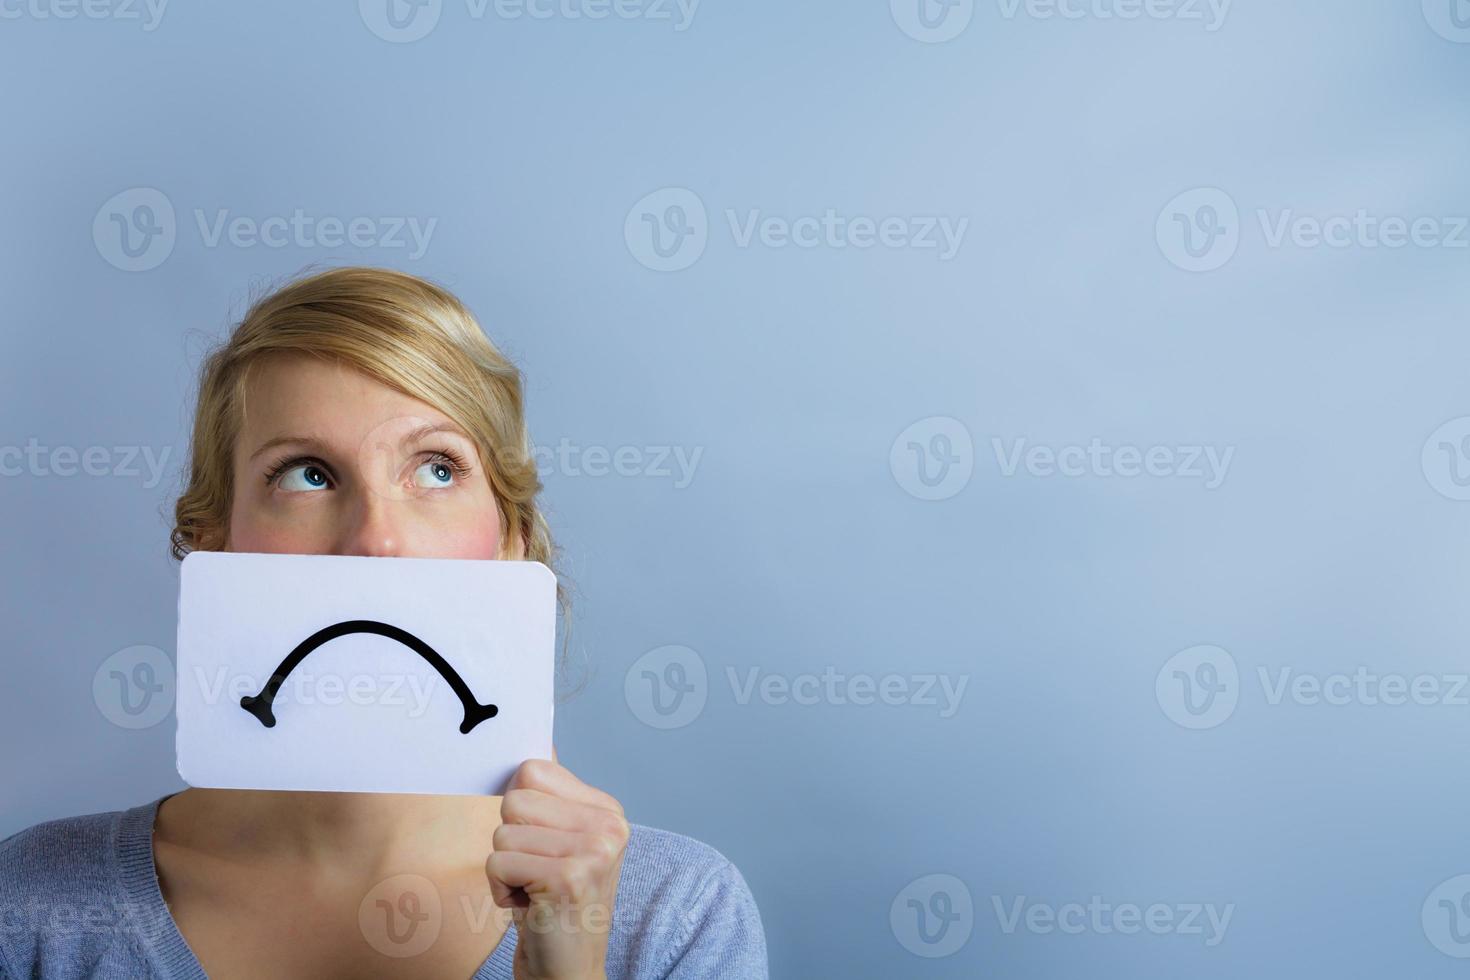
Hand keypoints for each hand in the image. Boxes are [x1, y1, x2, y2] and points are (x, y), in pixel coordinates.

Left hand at [486, 750, 629, 979]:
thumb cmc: (554, 904)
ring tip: (534, 890)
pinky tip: (529, 906)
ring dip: (506, 869)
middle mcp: (608, 826)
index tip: (541, 843)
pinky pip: (497, 863)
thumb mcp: (562, 842)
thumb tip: (538, 738)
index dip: (521, 809)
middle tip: (537, 872)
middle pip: (514, 799)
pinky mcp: (568, 879)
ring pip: (502, 833)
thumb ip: (552, 795)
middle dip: (511, 841)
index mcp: (607, 810)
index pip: (532, 770)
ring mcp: (593, 852)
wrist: (568, 969)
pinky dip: (501, 891)